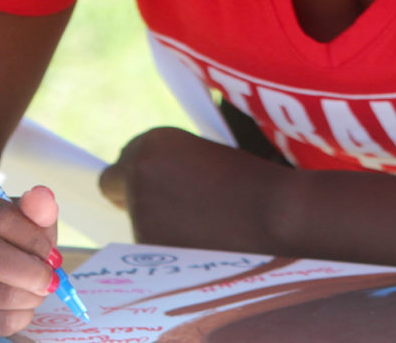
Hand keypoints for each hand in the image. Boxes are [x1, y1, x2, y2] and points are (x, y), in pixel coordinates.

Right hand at [0, 185, 60, 341]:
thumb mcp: (16, 214)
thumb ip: (35, 208)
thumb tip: (44, 199)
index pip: (0, 218)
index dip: (35, 238)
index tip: (53, 253)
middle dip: (32, 271)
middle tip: (51, 278)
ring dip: (31, 296)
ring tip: (38, 290)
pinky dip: (20, 316)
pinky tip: (21, 305)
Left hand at [99, 127, 285, 250]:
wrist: (278, 214)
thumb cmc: (259, 177)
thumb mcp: (215, 150)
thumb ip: (180, 156)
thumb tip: (167, 168)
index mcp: (152, 144)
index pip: (125, 157)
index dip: (139, 169)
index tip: (154, 176)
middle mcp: (137, 178)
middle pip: (116, 187)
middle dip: (135, 193)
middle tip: (165, 200)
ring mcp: (140, 217)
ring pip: (139, 220)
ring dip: (160, 221)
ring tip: (205, 222)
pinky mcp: (152, 251)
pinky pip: (153, 247)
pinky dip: (172, 246)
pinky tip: (205, 241)